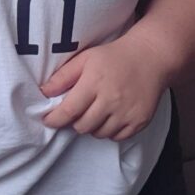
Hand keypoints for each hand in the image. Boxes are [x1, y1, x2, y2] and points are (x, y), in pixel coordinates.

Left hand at [40, 30, 168, 140]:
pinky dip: (109, 131)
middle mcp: (111, 100)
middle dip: (74, 122)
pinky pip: (117, 137)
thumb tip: (44, 92)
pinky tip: (109, 117)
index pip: (69, 110)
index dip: (55, 119)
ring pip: (99, 134)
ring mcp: (127, 112)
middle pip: (83, 126)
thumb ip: (63, 76)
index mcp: (94, 82)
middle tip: (76, 112)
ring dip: (92, 127)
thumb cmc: (113, 57)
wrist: (149, 58)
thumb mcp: (85, 58)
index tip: (48, 120)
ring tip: (94, 112)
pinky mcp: (139, 121)